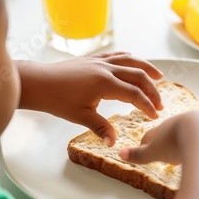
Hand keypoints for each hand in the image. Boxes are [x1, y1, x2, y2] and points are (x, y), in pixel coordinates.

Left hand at [17, 52, 163, 145]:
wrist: (38, 83)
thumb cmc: (57, 100)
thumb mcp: (80, 116)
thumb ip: (100, 127)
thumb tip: (113, 143)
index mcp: (104, 83)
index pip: (134, 94)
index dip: (147, 105)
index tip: (155, 115)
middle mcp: (106, 69)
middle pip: (138, 76)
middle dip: (152, 89)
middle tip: (160, 102)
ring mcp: (100, 61)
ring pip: (130, 61)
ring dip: (146, 68)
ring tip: (159, 76)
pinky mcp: (93, 58)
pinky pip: (117, 55)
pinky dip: (130, 58)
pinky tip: (134, 61)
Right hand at [119, 111, 190, 164]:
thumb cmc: (175, 142)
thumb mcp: (154, 152)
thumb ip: (138, 154)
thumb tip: (120, 154)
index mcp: (162, 127)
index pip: (150, 135)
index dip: (146, 143)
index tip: (144, 148)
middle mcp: (179, 122)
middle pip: (169, 132)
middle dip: (166, 140)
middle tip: (164, 150)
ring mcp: (197, 125)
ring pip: (188, 132)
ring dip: (185, 141)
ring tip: (184, 150)